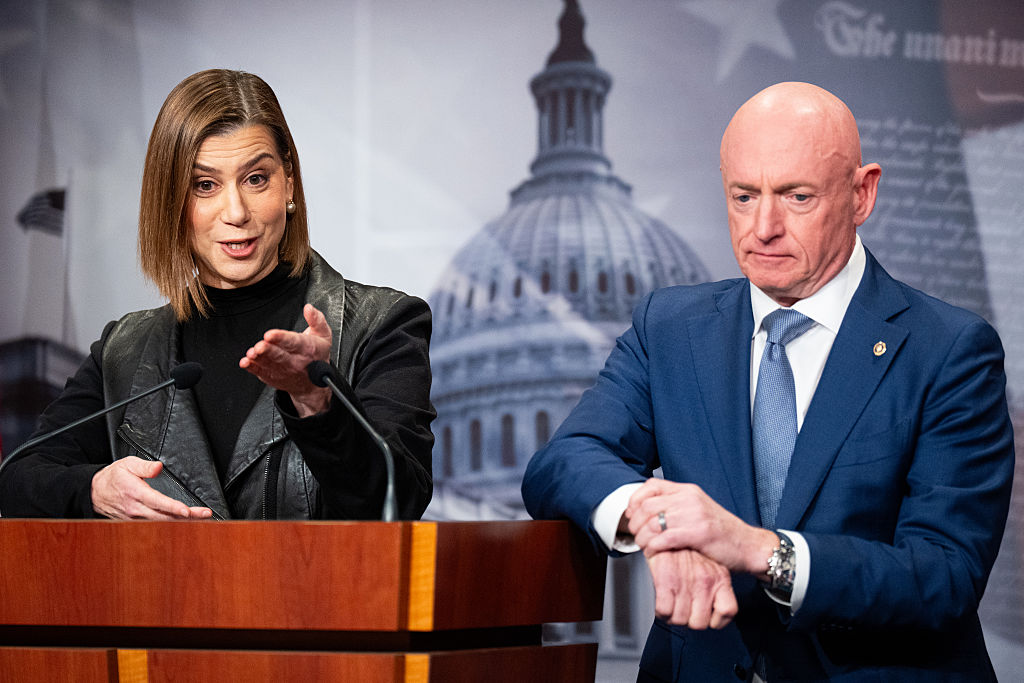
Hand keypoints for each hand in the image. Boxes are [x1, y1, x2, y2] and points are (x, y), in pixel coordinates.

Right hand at [91, 456, 212, 519]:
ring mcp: (136, 519)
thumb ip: (144, 465)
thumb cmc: (112, 477)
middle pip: (165, 517)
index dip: (173, 508)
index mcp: (135, 493)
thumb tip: (159, 467)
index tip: (187, 511)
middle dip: (188, 517)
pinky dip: (171, 526)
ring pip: (162, 524)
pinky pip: (155, 526)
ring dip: (182, 522)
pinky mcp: (136, 523)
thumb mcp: (127, 464)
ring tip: (201, 519)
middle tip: (205, 514)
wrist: (94, 493)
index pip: (158, 503)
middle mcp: (136, 509)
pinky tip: (185, 524)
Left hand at [240, 303, 332, 416]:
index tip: (270, 334)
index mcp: (308, 349)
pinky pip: (261, 373)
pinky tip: (246, 362)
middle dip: (268, 351)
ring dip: (259, 359)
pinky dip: (252, 368)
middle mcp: (296, 362)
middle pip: (280, 356)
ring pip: (269, 364)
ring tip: (251, 354)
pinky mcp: (273, 377)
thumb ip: (317, 320)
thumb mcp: (324, 335)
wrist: (313, 383)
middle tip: (259, 346)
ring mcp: (284, 371)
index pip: (294, 343)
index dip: (281, 338)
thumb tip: (309, 308)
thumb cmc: (317, 355)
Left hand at [627, 479, 777, 574]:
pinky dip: (653, 547)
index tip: (631, 514)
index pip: (651, 485)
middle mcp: (689, 498)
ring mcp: (694, 514)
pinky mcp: (699, 533)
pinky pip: (664, 538)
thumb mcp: (697, 509)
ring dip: (642, 538)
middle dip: (635, 523)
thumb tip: (646, 510)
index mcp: (688, 490)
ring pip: (652, 523)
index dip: (635, 500)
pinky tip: (654, 552)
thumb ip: (676, 505)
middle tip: (636, 535)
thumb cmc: (721, 531)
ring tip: (644, 546)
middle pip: (647, 505)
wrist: (748, 545)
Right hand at [646, 549, 737, 628]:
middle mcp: (705, 581)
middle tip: (682, 608)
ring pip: (680, 620)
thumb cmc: (689, 546)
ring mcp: (685, 582)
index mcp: (720, 577)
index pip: (727, 612)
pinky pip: (664, 611)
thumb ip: (716, 581)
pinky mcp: (665, 580)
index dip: (716, 620)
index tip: (706, 616)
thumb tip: (716, 608)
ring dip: (673, 616)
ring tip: (670, 603)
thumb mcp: (712, 562)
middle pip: (699, 623)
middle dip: (688, 619)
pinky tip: (661, 602)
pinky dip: (661, 611)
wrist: (669, 526)